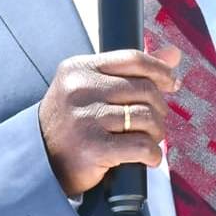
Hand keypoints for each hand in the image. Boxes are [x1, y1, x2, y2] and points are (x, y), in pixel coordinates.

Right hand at [39, 47, 181, 196]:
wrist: (41, 161)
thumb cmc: (73, 122)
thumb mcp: (93, 88)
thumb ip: (132, 70)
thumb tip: (174, 54)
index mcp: (79, 68)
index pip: (133, 59)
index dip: (160, 70)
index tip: (172, 82)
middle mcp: (79, 89)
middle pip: (144, 89)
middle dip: (159, 107)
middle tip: (156, 121)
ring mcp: (85, 118)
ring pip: (146, 118)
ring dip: (156, 133)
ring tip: (149, 140)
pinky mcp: (93, 148)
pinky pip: (141, 146)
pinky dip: (152, 154)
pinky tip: (148, 158)